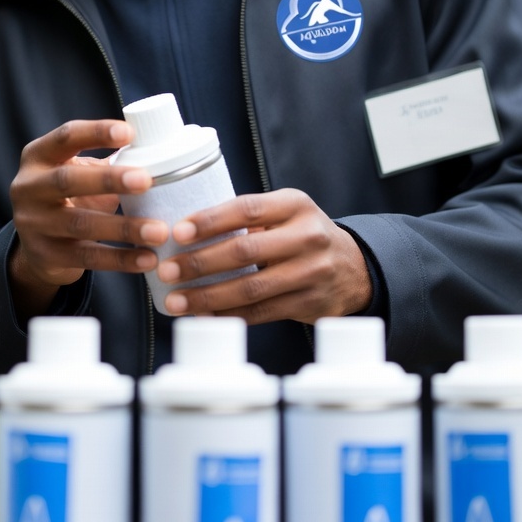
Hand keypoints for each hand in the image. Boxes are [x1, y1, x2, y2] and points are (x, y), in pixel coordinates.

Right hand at [8, 119, 168, 320]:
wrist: (37, 247)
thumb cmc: (70, 197)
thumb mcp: (79, 172)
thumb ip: (110, 161)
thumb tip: (160, 147)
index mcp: (38, 156)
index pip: (66, 136)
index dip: (96, 132)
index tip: (130, 133)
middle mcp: (28, 187)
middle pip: (67, 180)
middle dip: (108, 179)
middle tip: (147, 179)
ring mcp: (33, 223)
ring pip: (80, 224)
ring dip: (124, 227)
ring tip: (160, 231)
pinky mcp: (45, 255)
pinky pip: (87, 257)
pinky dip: (120, 259)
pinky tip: (148, 258)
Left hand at [156, 189, 371, 324]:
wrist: (354, 268)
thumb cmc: (303, 236)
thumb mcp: (286, 213)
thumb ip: (249, 217)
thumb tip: (187, 231)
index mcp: (295, 205)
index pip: (246, 209)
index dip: (210, 221)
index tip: (178, 232)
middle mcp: (308, 236)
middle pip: (245, 251)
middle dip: (199, 263)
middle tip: (167, 270)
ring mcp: (312, 272)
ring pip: (250, 288)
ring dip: (207, 297)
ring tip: (175, 300)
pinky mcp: (310, 303)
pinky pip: (261, 312)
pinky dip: (228, 316)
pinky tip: (203, 316)